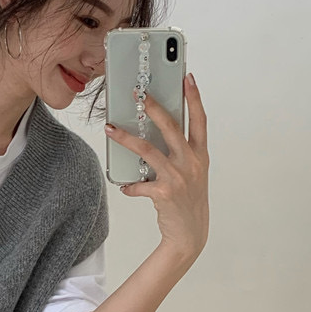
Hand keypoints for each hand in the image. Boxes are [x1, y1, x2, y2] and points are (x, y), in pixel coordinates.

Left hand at [105, 73, 208, 263]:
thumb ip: (179, 153)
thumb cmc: (188, 199)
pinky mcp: (164, 193)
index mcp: (200, 155)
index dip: (194, 98)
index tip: (187, 78)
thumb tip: (152, 133)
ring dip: (126, 138)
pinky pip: (139, 184)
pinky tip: (125, 186)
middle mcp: (191, 163)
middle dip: (154, 108)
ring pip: (148, 150)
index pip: (200, 120)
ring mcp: (178, 178)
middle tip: (139, 93)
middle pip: (172, 128)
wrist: (190, 234)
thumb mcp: (191, 173)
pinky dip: (129, 185)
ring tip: (110, 129)